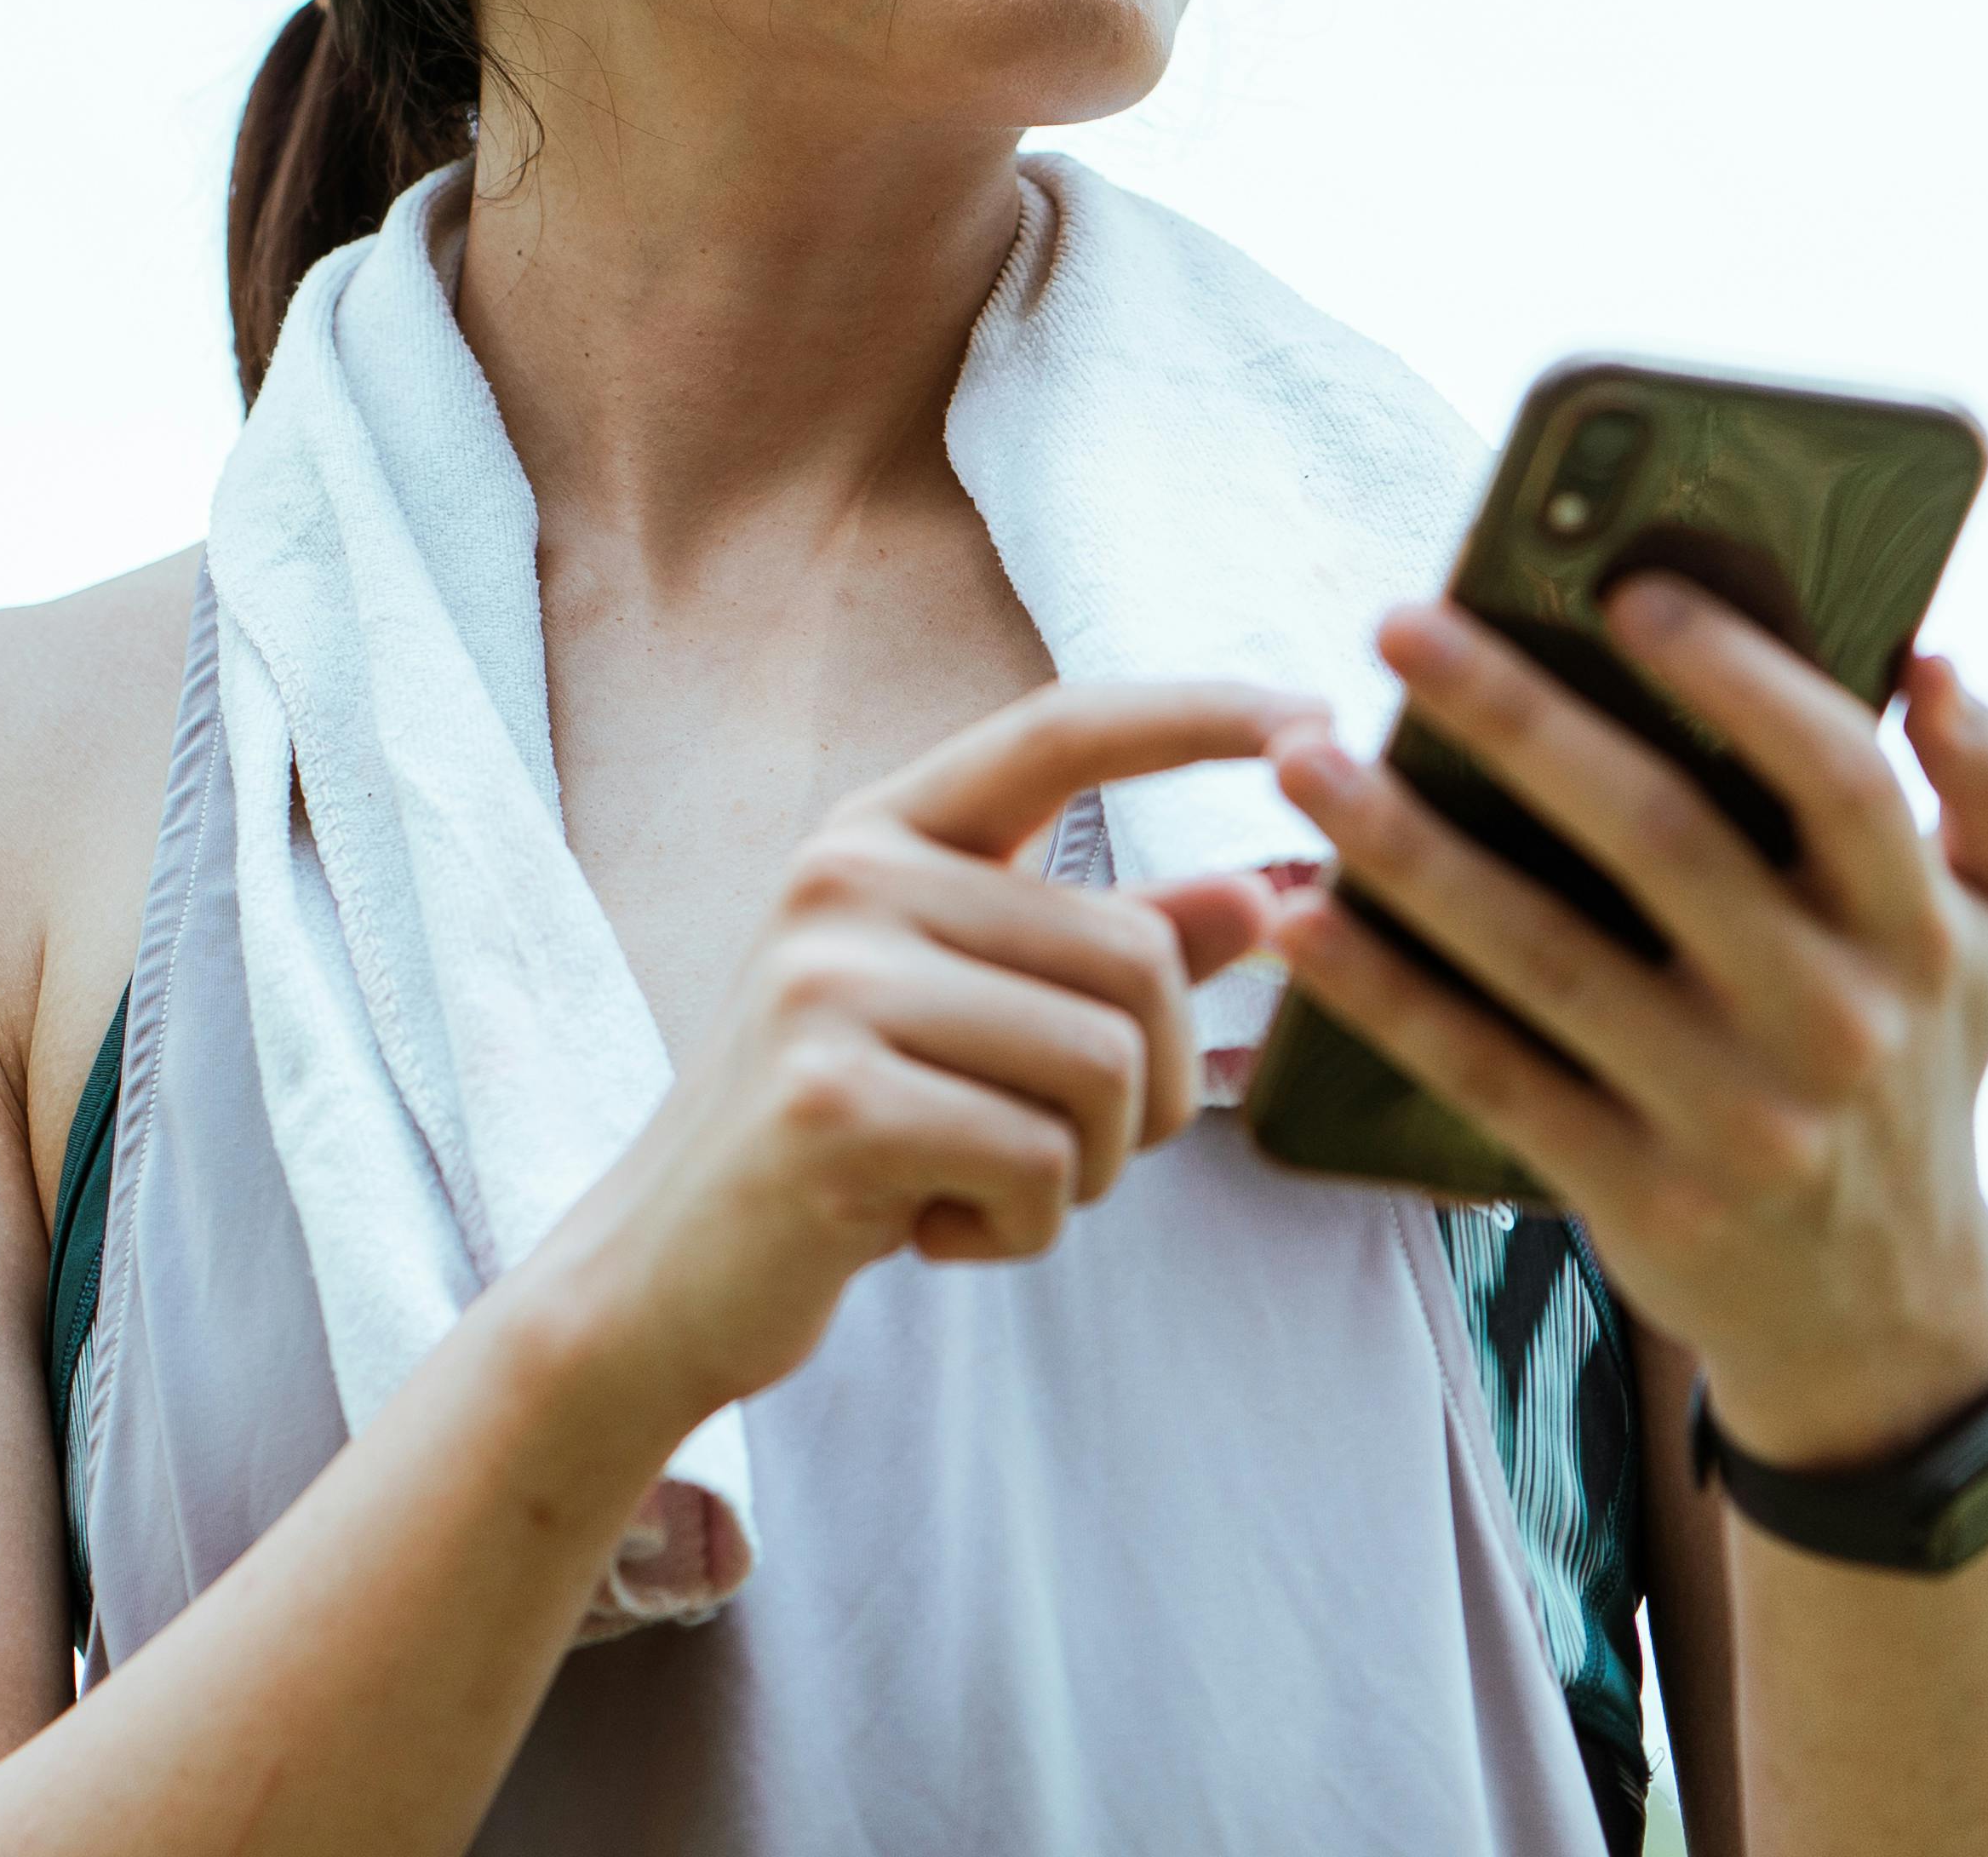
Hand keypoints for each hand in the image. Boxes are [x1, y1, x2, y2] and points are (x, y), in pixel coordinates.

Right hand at [521, 681, 1296, 1432]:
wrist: (666, 1272)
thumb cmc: (844, 1137)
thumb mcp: (974, 1024)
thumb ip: (1104, 952)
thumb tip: (1262, 899)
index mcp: (880, 832)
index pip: (1058, 731)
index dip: (1196, 715)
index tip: (1321, 716)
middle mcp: (846, 877)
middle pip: (1134, 955)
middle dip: (1148, 1092)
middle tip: (1054, 1156)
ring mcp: (824, 981)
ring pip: (1103, 1065)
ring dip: (1082, 1171)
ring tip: (974, 1184)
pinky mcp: (830, 1100)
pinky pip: (1038, 1162)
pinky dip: (1020, 1226)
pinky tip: (927, 1228)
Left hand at [1265, 587, 1987, 1470]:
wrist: (1885, 1321)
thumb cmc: (1920, 1068)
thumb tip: (1934, 664)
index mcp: (1916, 930)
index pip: (1839, 774)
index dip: (1739, 676)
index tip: (1622, 588)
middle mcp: (1833, 1019)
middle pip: (1662, 840)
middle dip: (1518, 720)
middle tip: (1399, 624)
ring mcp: (1733, 1115)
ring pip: (1545, 956)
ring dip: (1408, 849)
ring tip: (1304, 759)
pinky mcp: (1639, 1193)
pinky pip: (1487, 1073)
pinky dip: (1385, 996)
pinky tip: (1298, 921)